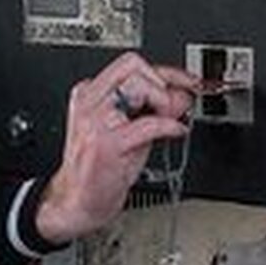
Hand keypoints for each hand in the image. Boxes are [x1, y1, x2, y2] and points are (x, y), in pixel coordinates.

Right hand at [34, 52, 197, 243]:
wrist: (78, 200)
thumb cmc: (101, 167)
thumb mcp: (129, 129)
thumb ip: (153, 108)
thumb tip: (182, 93)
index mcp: (91, 92)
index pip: (131, 64)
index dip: (167, 70)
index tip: (187, 80)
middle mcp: (90, 101)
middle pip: (134, 65)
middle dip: (161, 84)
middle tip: (171, 106)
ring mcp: (95, 121)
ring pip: (138, 86)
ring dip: (163, 101)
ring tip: (168, 120)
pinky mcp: (106, 144)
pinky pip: (147, 124)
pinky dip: (169, 126)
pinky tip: (176, 131)